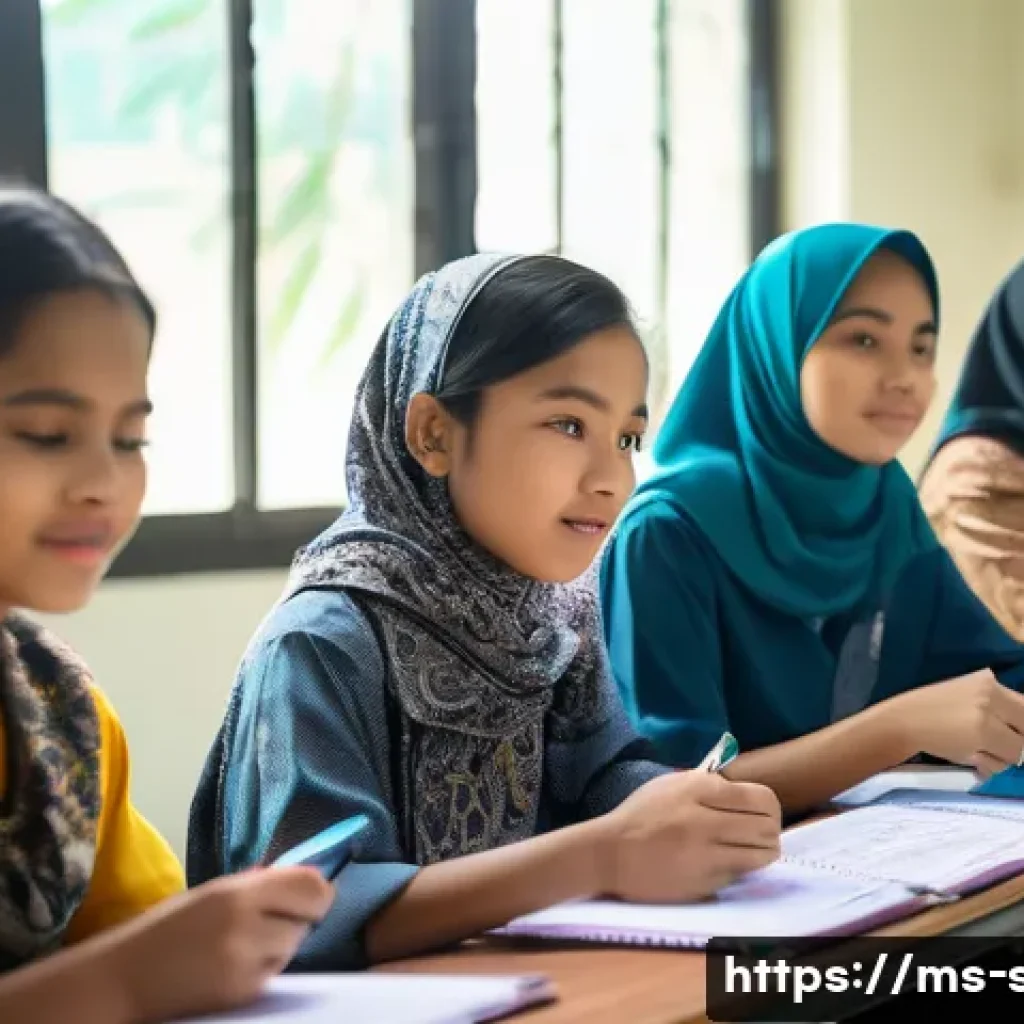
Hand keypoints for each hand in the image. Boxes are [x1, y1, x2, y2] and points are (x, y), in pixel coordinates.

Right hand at [101, 867, 332, 1023]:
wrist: (123, 980)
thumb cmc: (168, 929)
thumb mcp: (213, 893)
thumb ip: (259, 885)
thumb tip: (308, 880)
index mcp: (237, 893)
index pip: (310, 885)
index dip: (317, 890)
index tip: (307, 896)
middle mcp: (246, 926)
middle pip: (309, 916)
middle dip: (298, 917)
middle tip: (271, 920)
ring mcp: (245, 964)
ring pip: (293, 945)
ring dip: (281, 944)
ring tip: (244, 945)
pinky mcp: (242, 994)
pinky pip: (274, 973)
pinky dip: (264, 968)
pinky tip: (233, 967)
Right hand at [595, 771, 780, 902]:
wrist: (609, 854)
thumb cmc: (640, 815)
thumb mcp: (671, 785)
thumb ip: (707, 785)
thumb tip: (745, 793)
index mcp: (698, 789)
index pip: (761, 798)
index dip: (770, 808)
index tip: (764, 814)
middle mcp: (706, 819)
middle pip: (767, 827)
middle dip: (770, 831)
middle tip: (761, 834)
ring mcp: (706, 854)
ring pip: (762, 854)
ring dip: (762, 852)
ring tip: (750, 850)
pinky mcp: (704, 882)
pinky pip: (739, 874)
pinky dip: (738, 869)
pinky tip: (722, 863)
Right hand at [890, 669, 1023, 776]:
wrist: (902, 721)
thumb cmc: (932, 706)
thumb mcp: (968, 693)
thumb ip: (998, 703)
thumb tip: (1022, 726)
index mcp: (988, 683)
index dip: (1023, 726)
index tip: (1014, 734)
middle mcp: (989, 699)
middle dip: (1016, 744)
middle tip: (998, 745)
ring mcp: (983, 722)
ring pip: (1016, 753)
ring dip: (1002, 758)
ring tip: (980, 752)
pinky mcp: (974, 744)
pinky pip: (997, 765)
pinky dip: (988, 767)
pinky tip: (971, 758)